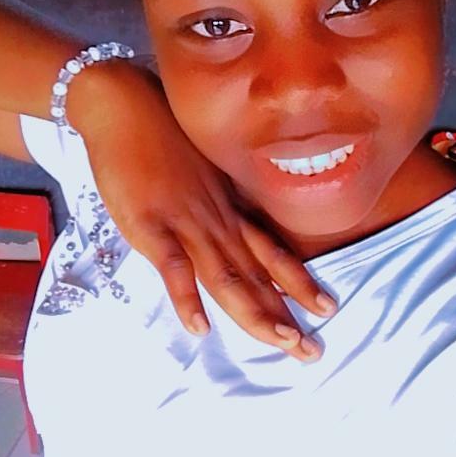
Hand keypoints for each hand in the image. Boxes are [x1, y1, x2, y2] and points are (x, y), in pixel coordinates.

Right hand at [71, 61, 335, 361]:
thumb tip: (233, 229)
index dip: (301, 283)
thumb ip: (218, 204)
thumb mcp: (204, 172)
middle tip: (313, 352)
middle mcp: (217, 221)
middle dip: (287, 316)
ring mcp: (186, 223)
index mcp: (229, 210)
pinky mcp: (150, 225)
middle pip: (258, 277)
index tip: (328, 308)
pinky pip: (172, 266)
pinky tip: (199, 327)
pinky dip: (185, 298)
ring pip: (227, 277)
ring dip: (255, 313)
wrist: (127, 104)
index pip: (272, 254)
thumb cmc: (165, 137)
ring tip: (282, 343)